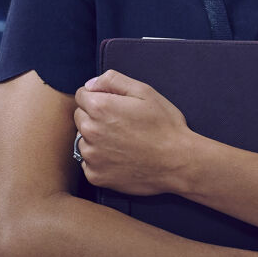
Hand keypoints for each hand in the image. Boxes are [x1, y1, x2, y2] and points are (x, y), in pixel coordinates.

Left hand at [73, 71, 198, 196]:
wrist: (177, 162)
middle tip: (122, 124)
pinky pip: (88, 163)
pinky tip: (120, 158)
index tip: (115, 105)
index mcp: (100, 107)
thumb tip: (90, 84)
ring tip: (123, 142)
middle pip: (80, 117)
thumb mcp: (144, 92)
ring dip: (96, 139)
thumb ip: (113, 80)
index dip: (99, 97)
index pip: (81, 95)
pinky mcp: (96, 176)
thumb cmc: (164, 126)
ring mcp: (91, 156)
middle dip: (95, 117)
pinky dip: (100, 160)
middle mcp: (90, 131)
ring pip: (83, 140)